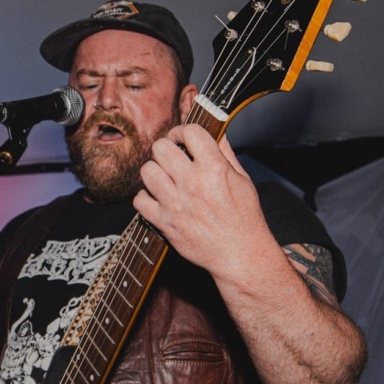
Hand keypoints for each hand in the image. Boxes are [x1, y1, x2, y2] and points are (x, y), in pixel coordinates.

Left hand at [134, 123, 278, 277]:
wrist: (240, 254)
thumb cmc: (244, 217)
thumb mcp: (242, 179)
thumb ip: (224, 152)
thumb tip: (213, 129)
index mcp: (215, 169)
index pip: (190, 131)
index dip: (183, 131)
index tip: (182, 139)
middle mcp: (192, 183)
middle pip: (161, 147)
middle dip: (167, 150)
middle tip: (172, 159)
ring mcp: (175, 203)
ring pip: (147, 170)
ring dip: (155, 172)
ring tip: (165, 179)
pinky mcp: (164, 222)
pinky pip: (139, 200)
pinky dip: (146, 198)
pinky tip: (158, 199)